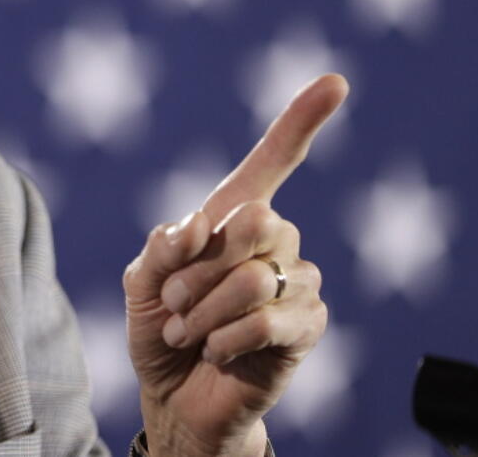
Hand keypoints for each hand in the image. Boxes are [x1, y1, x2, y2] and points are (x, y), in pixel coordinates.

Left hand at [123, 74, 348, 456]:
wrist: (175, 396)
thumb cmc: (161, 330)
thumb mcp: (141, 284)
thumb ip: (161, 249)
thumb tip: (198, 226)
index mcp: (230, 219)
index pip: (272, 162)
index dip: (301, 121)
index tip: (335, 82)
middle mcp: (272, 242)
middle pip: (257, 220)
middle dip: (197, 270)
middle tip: (173, 303)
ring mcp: (294, 283)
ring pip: (256, 276)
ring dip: (204, 310)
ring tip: (189, 332)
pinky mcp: (306, 327)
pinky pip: (269, 319)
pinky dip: (226, 338)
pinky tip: (216, 352)